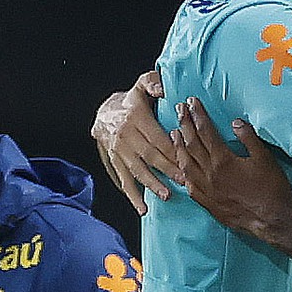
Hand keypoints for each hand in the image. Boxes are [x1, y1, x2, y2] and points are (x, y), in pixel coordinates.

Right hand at [92, 71, 180, 212]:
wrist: (103, 114)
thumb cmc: (130, 102)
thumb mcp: (140, 86)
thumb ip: (152, 83)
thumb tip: (163, 89)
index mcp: (135, 118)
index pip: (157, 136)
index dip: (172, 148)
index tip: (187, 159)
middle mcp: (126, 135)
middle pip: (150, 155)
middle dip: (168, 169)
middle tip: (184, 180)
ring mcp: (120, 151)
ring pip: (138, 170)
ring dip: (152, 184)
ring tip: (166, 195)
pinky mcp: (116, 163)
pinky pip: (125, 181)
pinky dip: (133, 196)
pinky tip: (142, 208)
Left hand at [172, 98, 291, 241]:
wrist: (273, 222)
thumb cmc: (272, 189)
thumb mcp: (265, 158)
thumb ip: (248, 138)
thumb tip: (235, 123)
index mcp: (223, 160)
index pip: (205, 131)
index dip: (197, 115)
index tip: (191, 102)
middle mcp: (210, 174)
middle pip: (191, 145)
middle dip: (184, 125)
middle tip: (178, 110)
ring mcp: (207, 191)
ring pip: (186, 165)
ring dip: (178, 147)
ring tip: (173, 134)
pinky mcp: (209, 204)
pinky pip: (190, 187)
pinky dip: (183, 174)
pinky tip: (181, 168)